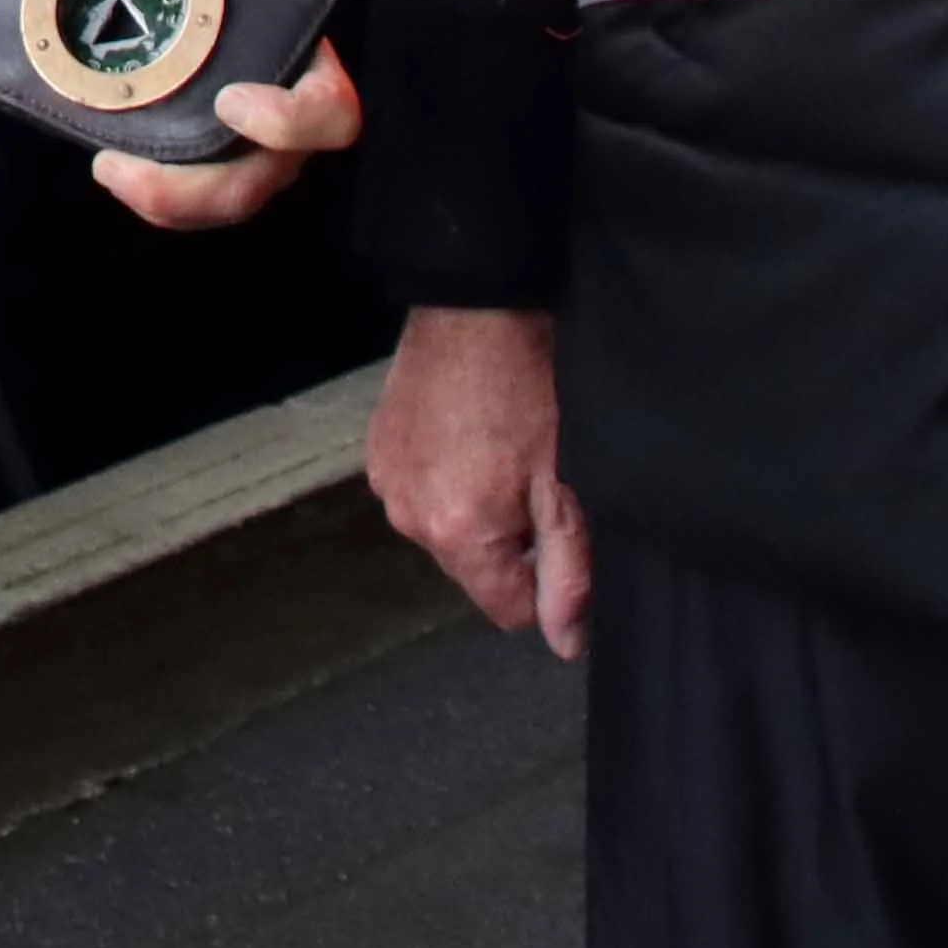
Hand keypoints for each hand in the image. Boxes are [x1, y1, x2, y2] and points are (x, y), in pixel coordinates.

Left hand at [96, 0, 364, 228]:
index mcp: (312, 73)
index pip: (330, 116)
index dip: (288, 123)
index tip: (230, 101)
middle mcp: (286, 127)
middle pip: (260, 181)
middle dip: (200, 189)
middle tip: (133, 167)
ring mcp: (247, 151)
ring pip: (220, 200)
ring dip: (166, 199)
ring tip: (111, 169)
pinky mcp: (208, 163)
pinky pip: (189, 201)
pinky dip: (150, 194)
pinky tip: (110, 162)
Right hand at [372, 303, 588, 653]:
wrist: (478, 307)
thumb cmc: (529, 384)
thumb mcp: (567, 486)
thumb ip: (569, 572)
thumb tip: (566, 641)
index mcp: (458, 534)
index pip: (508, 610)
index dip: (546, 581)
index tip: (559, 528)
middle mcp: (410, 517)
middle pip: (476, 569)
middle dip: (510, 539)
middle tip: (533, 475)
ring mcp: (387, 482)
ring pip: (448, 529)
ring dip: (476, 507)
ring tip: (500, 448)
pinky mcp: (378, 451)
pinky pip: (422, 489)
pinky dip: (448, 475)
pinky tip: (471, 433)